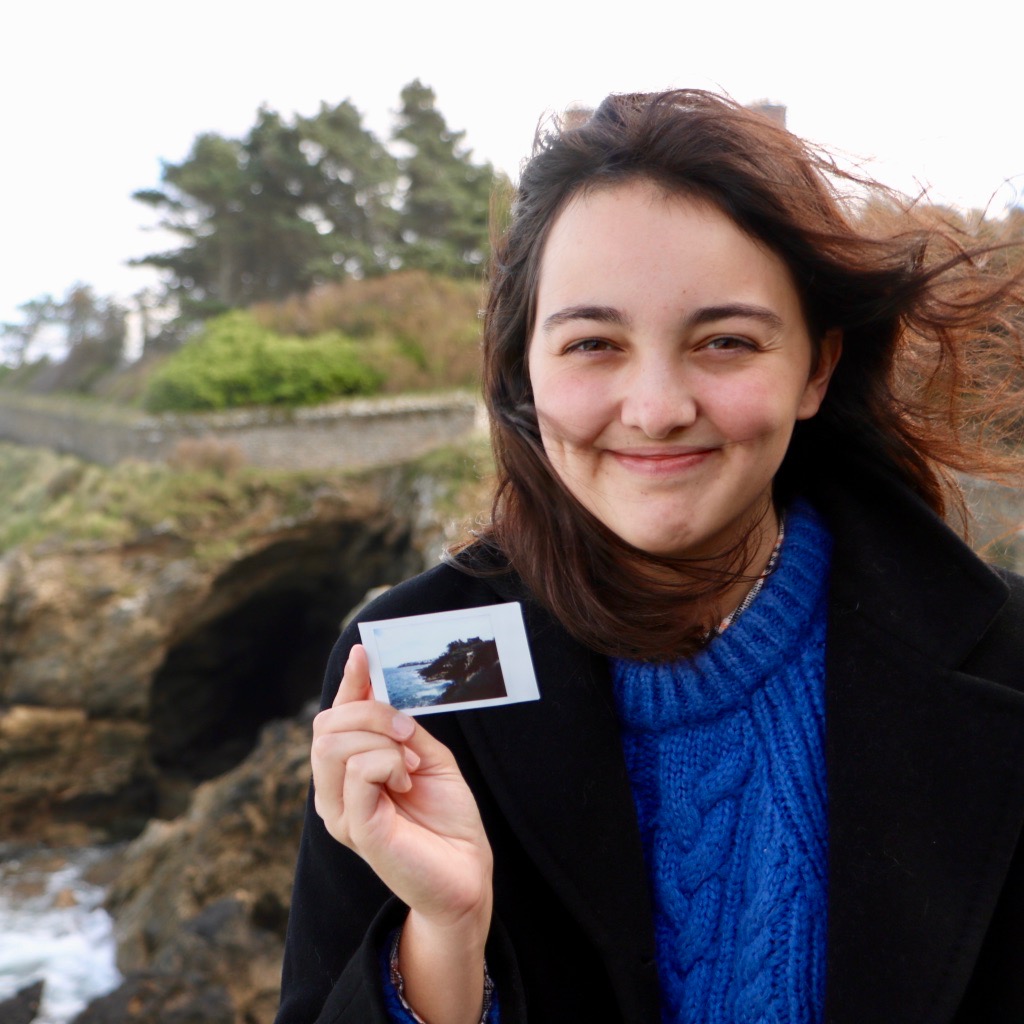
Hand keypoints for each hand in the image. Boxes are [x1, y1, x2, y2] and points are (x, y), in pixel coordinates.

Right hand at [311, 644, 492, 932]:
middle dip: (372, 714)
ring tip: (410, 764)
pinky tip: (407, 782)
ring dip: (381, 740)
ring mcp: (339, 812)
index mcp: (349, 771)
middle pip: (327, 725)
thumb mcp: (426, 755)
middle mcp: (334, 791)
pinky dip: (388, 763)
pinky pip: (358, 772)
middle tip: (410, 735)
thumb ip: (399, 727)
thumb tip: (376, 684)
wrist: (467, 870)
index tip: (363, 652)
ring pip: (335, 744)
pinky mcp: (355, 829)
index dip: (348, 682)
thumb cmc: (446, 816)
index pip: (335, 718)